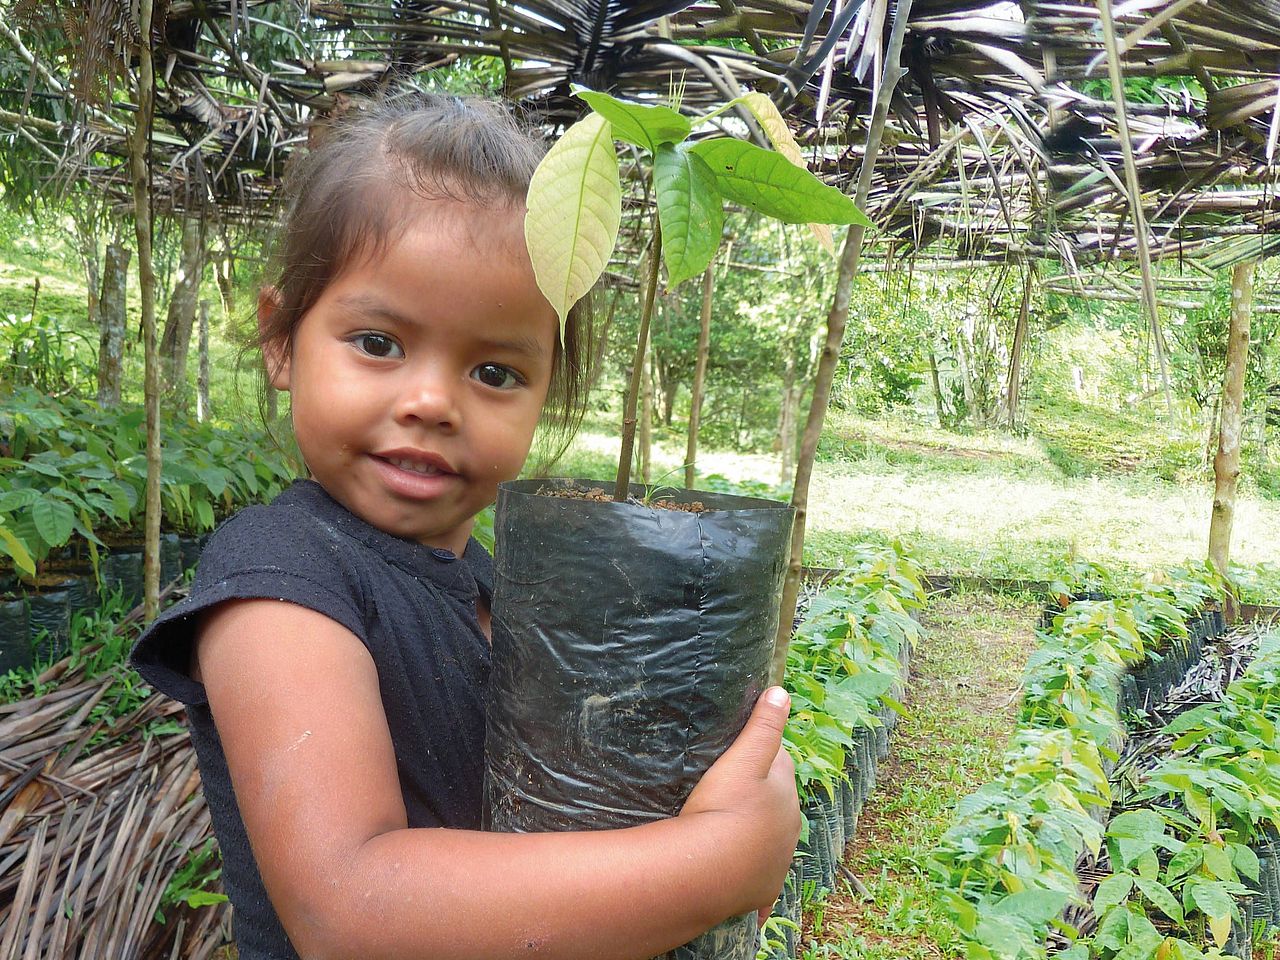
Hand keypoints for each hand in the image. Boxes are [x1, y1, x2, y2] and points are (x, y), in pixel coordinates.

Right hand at [679, 686, 800, 922]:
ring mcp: (777, 861)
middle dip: (760, 794)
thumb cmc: (723, 809)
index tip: (739, 754)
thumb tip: (781, 692)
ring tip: (726, 827)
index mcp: (786, 794)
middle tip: (727, 790)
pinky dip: (752, 874)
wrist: (707, 871)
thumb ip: (763, 727)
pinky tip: (741, 880)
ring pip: (769, 838)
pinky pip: (759, 878)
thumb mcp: (741, 760)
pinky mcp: (762, 888)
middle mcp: (789, 828)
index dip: (761, 754)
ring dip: (756, 831)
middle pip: (777, 801)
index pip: (780, 763)